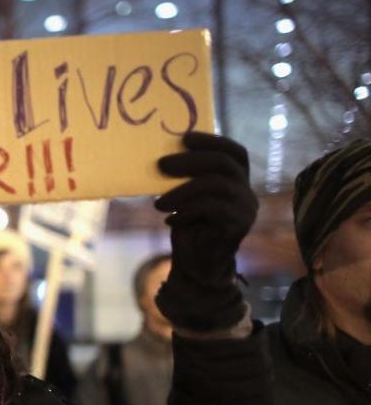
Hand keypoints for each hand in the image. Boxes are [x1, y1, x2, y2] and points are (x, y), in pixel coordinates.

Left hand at [154, 132, 257, 330]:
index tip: (183, 138)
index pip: (234, 152)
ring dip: (182, 190)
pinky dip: (187, 211)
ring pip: (215, 185)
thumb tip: (162, 157)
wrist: (197, 267)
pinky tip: (171, 221)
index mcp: (237, 181)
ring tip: (157, 204)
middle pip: (224, 164)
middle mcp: (247, 192)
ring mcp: (245, 209)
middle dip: (190, 161)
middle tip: (160, 164)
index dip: (211, 140)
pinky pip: (212, 208)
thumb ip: (184, 179)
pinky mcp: (238, 226)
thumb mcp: (185, 199)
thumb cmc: (188, 228)